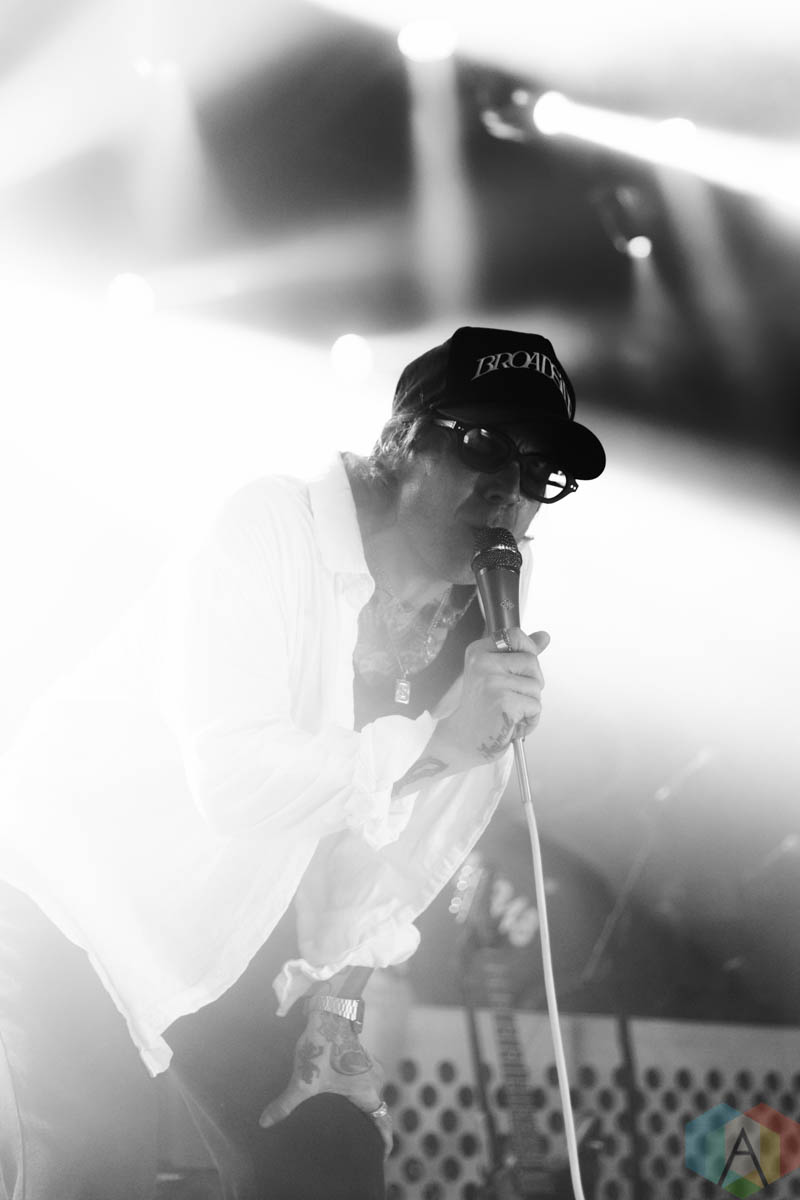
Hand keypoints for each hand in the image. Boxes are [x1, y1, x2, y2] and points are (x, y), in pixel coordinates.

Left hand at [258, 1010, 392, 1157]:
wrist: (328, 1012)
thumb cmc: (322, 1047)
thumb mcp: (303, 1080)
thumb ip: (285, 1104)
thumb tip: (265, 1122)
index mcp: (368, 1091)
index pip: (383, 1122)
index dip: (384, 1141)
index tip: (381, 1157)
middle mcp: (374, 1080)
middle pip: (377, 1108)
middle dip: (370, 1125)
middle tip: (360, 1142)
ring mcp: (369, 1066)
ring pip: (371, 1092)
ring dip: (364, 1106)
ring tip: (350, 1121)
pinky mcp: (360, 1056)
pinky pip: (365, 1080)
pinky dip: (358, 1090)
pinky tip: (342, 1095)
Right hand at [436, 628, 549, 765]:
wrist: (464, 740)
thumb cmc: (481, 710)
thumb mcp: (496, 674)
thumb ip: (520, 653)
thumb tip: (543, 636)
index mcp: (478, 652)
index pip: (515, 635)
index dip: (528, 649)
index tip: (523, 667)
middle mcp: (483, 663)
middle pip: (532, 661)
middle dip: (531, 683)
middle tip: (512, 697)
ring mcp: (493, 682)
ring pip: (536, 686)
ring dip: (530, 704)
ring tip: (510, 712)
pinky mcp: (504, 702)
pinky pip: (536, 706)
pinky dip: (530, 719)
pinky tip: (512, 723)